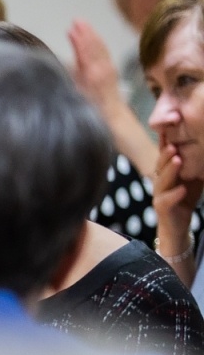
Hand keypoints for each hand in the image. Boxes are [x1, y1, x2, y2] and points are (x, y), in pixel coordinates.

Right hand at [68, 20, 123, 115]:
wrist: (112, 118)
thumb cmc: (90, 110)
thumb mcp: (77, 94)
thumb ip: (72, 76)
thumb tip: (64, 62)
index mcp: (92, 73)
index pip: (85, 51)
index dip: (78, 39)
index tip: (70, 28)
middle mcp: (102, 68)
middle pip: (94, 45)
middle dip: (85, 31)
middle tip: (77, 19)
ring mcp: (108, 68)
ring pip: (100, 46)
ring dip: (92, 34)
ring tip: (82, 24)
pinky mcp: (111, 69)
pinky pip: (104, 51)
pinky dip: (97, 42)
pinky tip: (93, 38)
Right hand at [153, 151, 202, 271]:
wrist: (178, 227)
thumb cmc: (185, 199)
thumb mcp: (193, 178)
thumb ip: (195, 164)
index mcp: (167, 172)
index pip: (165, 155)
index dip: (165, 142)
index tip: (170, 128)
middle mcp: (160, 181)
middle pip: (161, 164)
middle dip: (166, 153)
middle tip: (173, 143)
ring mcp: (159, 195)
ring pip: (161, 180)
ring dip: (170, 169)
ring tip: (178, 159)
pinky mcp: (161, 208)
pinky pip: (166, 200)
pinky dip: (174, 194)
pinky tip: (182, 189)